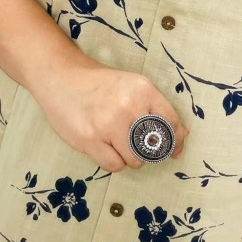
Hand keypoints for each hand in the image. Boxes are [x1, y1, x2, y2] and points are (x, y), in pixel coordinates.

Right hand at [33, 58, 188, 172]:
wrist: (60, 77)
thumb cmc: (98, 83)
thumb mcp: (130, 85)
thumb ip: (153, 108)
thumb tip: (180, 136)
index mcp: (143, 89)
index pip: (171, 122)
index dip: (177, 140)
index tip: (176, 150)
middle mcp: (130, 106)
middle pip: (155, 146)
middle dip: (151, 151)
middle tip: (140, 147)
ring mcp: (109, 124)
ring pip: (135, 159)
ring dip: (130, 157)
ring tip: (117, 142)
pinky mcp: (90, 139)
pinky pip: (114, 165)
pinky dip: (114, 161)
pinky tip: (105, 147)